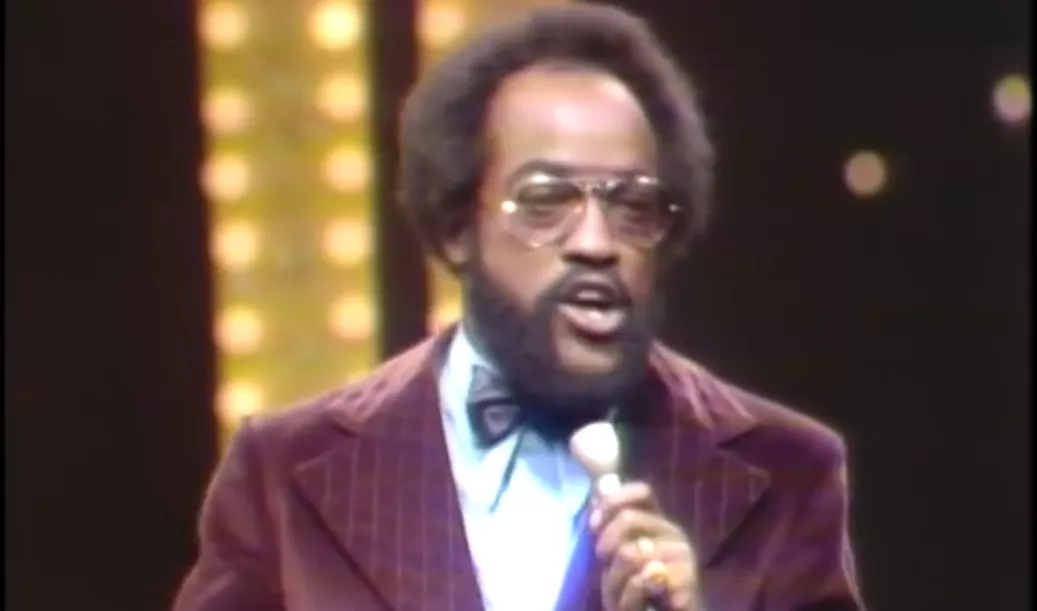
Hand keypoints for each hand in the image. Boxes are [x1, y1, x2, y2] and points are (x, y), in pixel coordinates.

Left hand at [589, 482, 699, 610]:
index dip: (612, 502)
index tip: (593, 525)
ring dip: (616, 579)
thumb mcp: (616, 555)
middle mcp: (675, 534)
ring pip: (631, 553)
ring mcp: (685, 557)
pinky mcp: (688, 583)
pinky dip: (631, 597)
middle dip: (606, 544)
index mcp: (659, 523)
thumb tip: (603, 482)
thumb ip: (611, 522)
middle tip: (604, 564)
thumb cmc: (639, 589)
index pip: (641, 492)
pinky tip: (642, 602)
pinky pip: (642, 581)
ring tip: (625, 593)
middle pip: (628, 519)